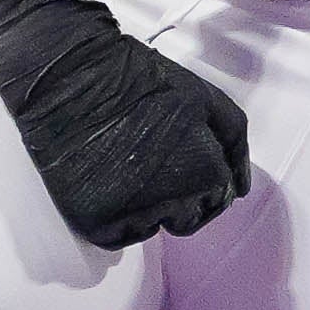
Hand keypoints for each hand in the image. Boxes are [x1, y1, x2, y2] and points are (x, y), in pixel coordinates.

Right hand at [0, 0, 250, 250]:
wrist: (69, 72)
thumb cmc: (139, 80)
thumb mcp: (204, 98)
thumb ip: (234, 145)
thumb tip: (240, 190)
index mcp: (205, 172)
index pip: (219, 199)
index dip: (201, 176)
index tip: (179, 155)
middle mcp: (171, 202)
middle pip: (188, 219)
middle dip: (177, 194)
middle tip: (149, 157)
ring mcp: (131, 215)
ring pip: (154, 227)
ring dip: (146, 205)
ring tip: (125, 161)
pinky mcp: (93, 223)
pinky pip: (119, 236)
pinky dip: (115, 216)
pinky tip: (104, 176)